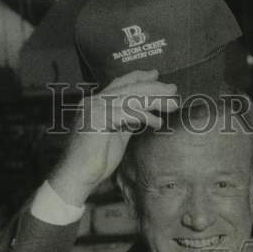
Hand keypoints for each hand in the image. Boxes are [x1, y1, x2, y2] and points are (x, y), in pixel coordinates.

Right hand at [48, 69, 177, 206]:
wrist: (79, 176)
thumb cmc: (96, 160)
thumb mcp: (116, 136)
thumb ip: (127, 122)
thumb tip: (143, 113)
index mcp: (96, 103)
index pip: (120, 84)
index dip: (139, 77)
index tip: (156, 75)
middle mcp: (94, 101)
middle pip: (128, 88)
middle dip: (153, 87)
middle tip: (173, 88)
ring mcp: (94, 109)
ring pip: (130, 98)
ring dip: (154, 100)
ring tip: (171, 103)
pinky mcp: (98, 120)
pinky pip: (127, 113)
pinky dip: (144, 116)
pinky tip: (157, 122)